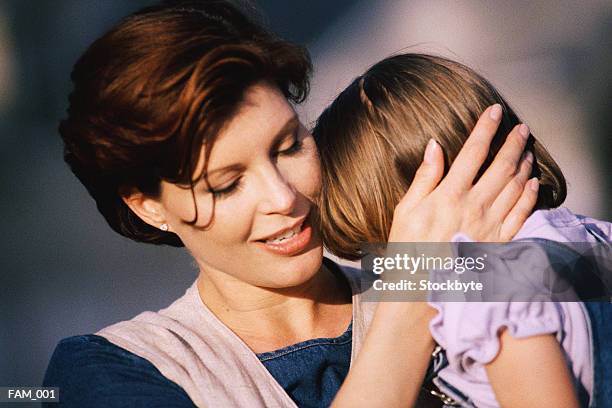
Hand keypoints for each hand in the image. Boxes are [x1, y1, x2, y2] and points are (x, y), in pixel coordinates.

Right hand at [388, 104, 538, 242]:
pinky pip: (522, 214)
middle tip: (522, 128)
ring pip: (516, 186)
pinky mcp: (500, 242)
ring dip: (524, 165)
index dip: (486, 128)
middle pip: (502, 165)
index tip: (495, 111)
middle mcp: (475, 205)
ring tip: (528, 151)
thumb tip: (434, 146)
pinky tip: (533, 183)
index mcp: (449, 194)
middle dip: (514, 142)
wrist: (422, 290)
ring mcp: (491, 225)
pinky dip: (531, 196)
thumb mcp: (405, 211)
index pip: (473, 151)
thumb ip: (424, 178)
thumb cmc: (408, 249)